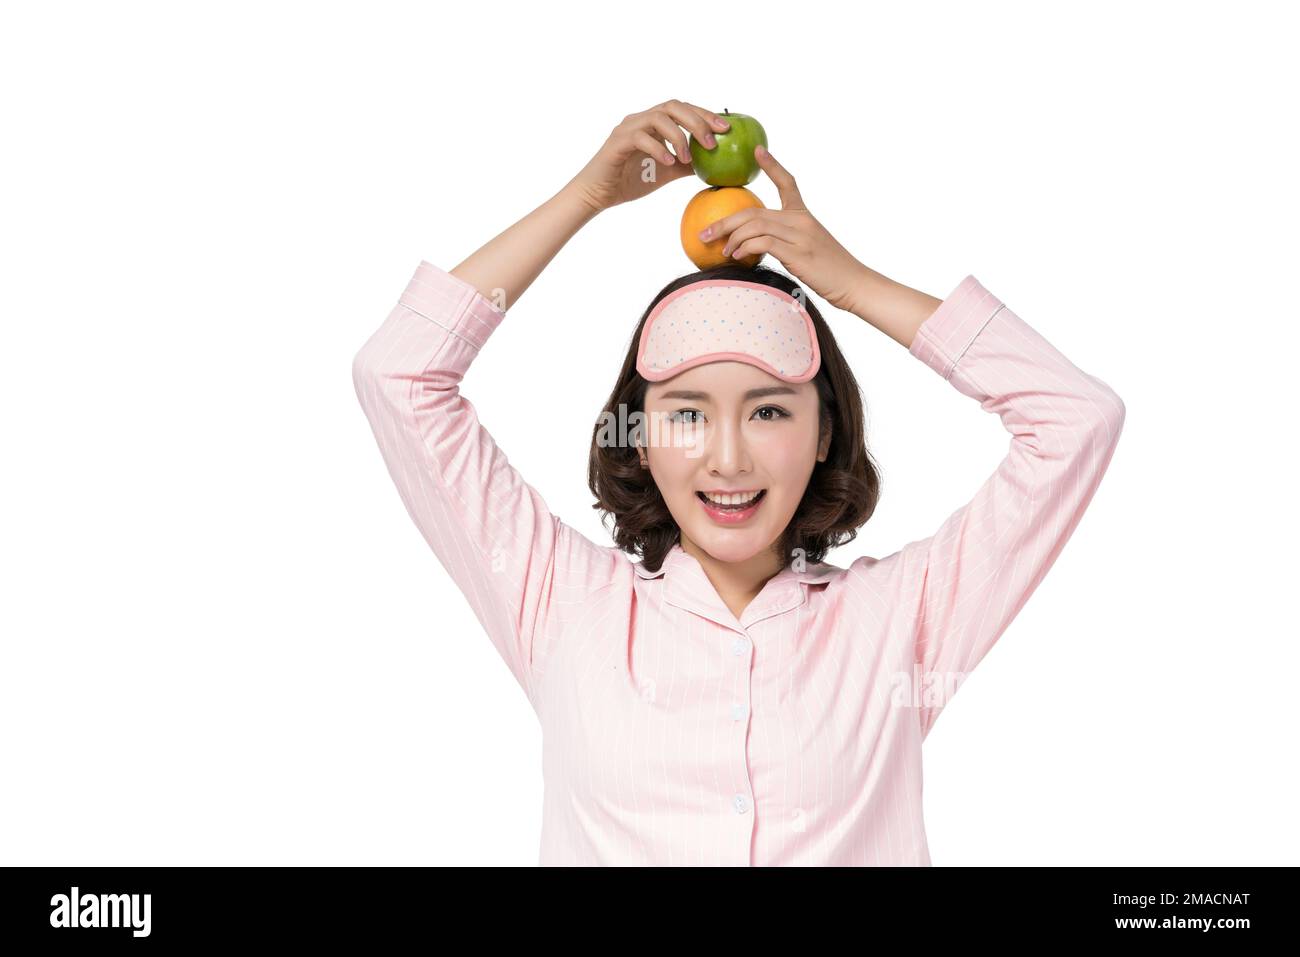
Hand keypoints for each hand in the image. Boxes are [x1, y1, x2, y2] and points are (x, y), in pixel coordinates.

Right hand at [568, 100, 732, 213]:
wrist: (597, 194)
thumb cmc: (629, 181)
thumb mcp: (666, 173)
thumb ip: (687, 164)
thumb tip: (715, 164)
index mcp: (653, 123)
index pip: (682, 109)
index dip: (705, 115)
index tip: (726, 129)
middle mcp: (640, 120)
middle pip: (673, 106)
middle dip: (697, 120)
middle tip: (713, 142)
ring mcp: (628, 128)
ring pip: (658, 117)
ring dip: (678, 136)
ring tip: (689, 157)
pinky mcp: (617, 142)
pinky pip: (641, 137)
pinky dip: (658, 148)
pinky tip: (669, 162)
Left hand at [698, 145, 867, 314]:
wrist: (855, 284)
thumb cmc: (831, 272)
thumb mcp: (810, 250)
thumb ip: (787, 242)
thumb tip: (757, 249)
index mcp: (804, 215)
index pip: (788, 183)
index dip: (772, 165)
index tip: (758, 151)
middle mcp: (801, 220)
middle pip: (754, 211)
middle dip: (724, 220)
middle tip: (704, 233)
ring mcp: (800, 235)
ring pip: (755, 225)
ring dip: (731, 237)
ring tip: (720, 250)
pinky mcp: (797, 253)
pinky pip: (763, 242)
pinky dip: (745, 247)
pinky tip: (736, 256)